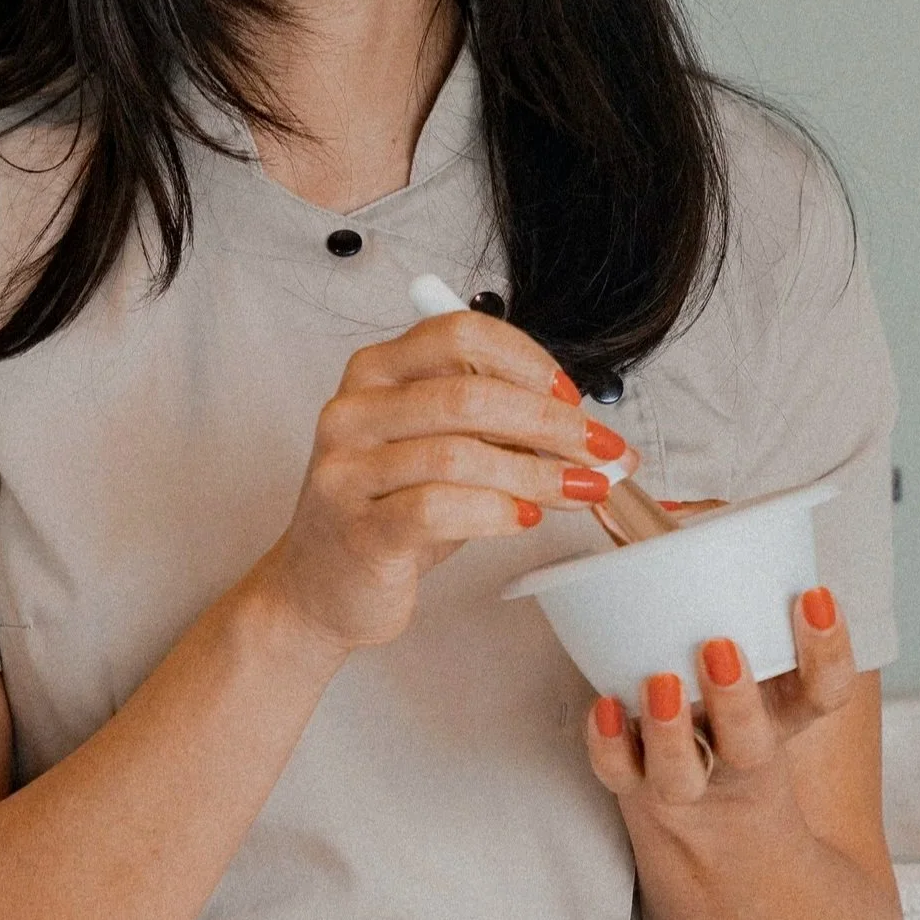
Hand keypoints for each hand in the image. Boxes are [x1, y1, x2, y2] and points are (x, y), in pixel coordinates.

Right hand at [255, 309, 637, 652]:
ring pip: (459, 453)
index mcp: (378, 372)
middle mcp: (354, 411)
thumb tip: (592, 435)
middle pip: (469, 393)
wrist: (321, 587)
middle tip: (598, 449)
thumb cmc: (390, 512)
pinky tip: (524, 517)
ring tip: (576, 489)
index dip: (527, 361)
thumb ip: (503, 430)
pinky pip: (437, 508)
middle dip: (550, 422)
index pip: (460, 332)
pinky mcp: (358, 530)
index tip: (571, 398)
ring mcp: (348, 470)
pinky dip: (495, 511)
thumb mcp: (444, 451)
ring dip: (536, 471)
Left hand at [584, 585, 859, 826]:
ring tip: (660, 683)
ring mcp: (690, 775)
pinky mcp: (637, 784)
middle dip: (738, 700)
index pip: (826, 691)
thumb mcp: (746, 634)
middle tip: (720, 647)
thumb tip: (682, 509)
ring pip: (682, 774)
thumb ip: (723, 573)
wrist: (704, 799)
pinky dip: (609, 743)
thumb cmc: (720, 683)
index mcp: (784, 708)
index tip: (813, 594)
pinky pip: (619, 776)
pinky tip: (604, 706)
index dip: (829, 648)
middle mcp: (742, 748)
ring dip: (670, 730)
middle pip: (753, 744)